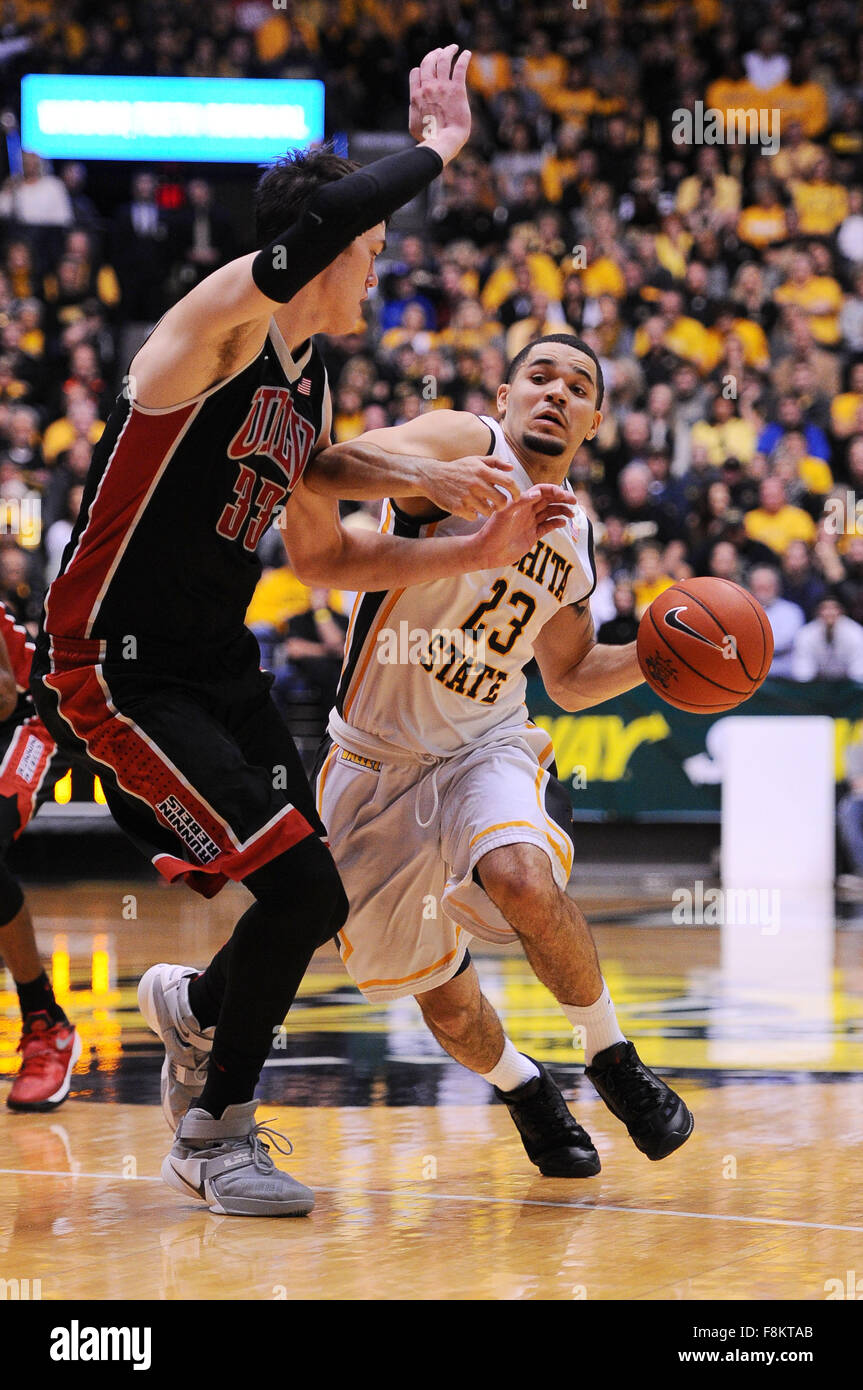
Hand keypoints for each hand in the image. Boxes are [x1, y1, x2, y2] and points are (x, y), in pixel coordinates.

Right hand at [409, 45, 471, 165]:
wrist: (442, 141)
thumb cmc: (428, 137)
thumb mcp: (413, 125)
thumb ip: (414, 111)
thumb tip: (415, 107)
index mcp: (416, 95)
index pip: (416, 72)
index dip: (422, 67)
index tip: (428, 67)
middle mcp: (428, 88)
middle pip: (429, 62)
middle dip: (434, 54)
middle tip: (441, 51)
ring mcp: (442, 87)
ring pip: (443, 60)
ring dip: (448, 51)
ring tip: (453, 47)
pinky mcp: (457, 90)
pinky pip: (460, 67)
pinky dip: (463, 58)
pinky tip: (467, 53)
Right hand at [417, 454, 516, 518]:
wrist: (431, 476)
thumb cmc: (457, 468)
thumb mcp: (475, 460)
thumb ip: (495, 462)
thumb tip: (511, 468)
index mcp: (482, 471)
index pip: (508, 482)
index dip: (517, 491)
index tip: (517, 497)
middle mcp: (476, 484)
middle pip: (501, 501)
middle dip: (502, 505)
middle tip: (499, 504)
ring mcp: (467, 497)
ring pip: (488, 511)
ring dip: (488, 510)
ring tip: (482, 505)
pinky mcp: (458, 508)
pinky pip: (474, 517)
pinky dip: (473, 514)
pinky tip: (469, 508)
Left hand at [471, 485, 574, 568]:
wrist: (488, 552)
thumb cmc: (493, 531)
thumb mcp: (505, 513)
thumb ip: (521, 501)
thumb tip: (538, 493)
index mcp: (521, 502)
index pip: (541, 491)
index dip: (554, 490)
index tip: (564, 494)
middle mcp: (527, 510)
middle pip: (549, 500)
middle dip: (562, 499)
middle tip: (574, 501)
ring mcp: (531, 522)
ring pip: (550, 512)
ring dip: (562, 511)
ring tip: (571, 514)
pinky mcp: (533, 535)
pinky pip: (548, 527)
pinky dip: (556, 523)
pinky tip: (562, 523)